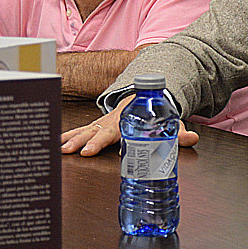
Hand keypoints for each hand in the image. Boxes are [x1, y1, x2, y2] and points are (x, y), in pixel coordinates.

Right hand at [60, 94, 199, 155]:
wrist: (143, 97)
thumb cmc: (155, 113)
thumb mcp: (169, 122)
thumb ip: (178, 132)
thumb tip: (192, 138)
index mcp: (128, 120)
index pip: (122, 131)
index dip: (118, 141)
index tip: (118, 151)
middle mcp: (112, 121)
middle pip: (100, 131)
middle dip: (91, 141)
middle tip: (83, 151)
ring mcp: (102, 123)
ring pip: (86, 131)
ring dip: (74, 139)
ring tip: (62, 149)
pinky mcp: (96, 127)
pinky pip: (80, 131)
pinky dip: (67, 135)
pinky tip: (55, 143)